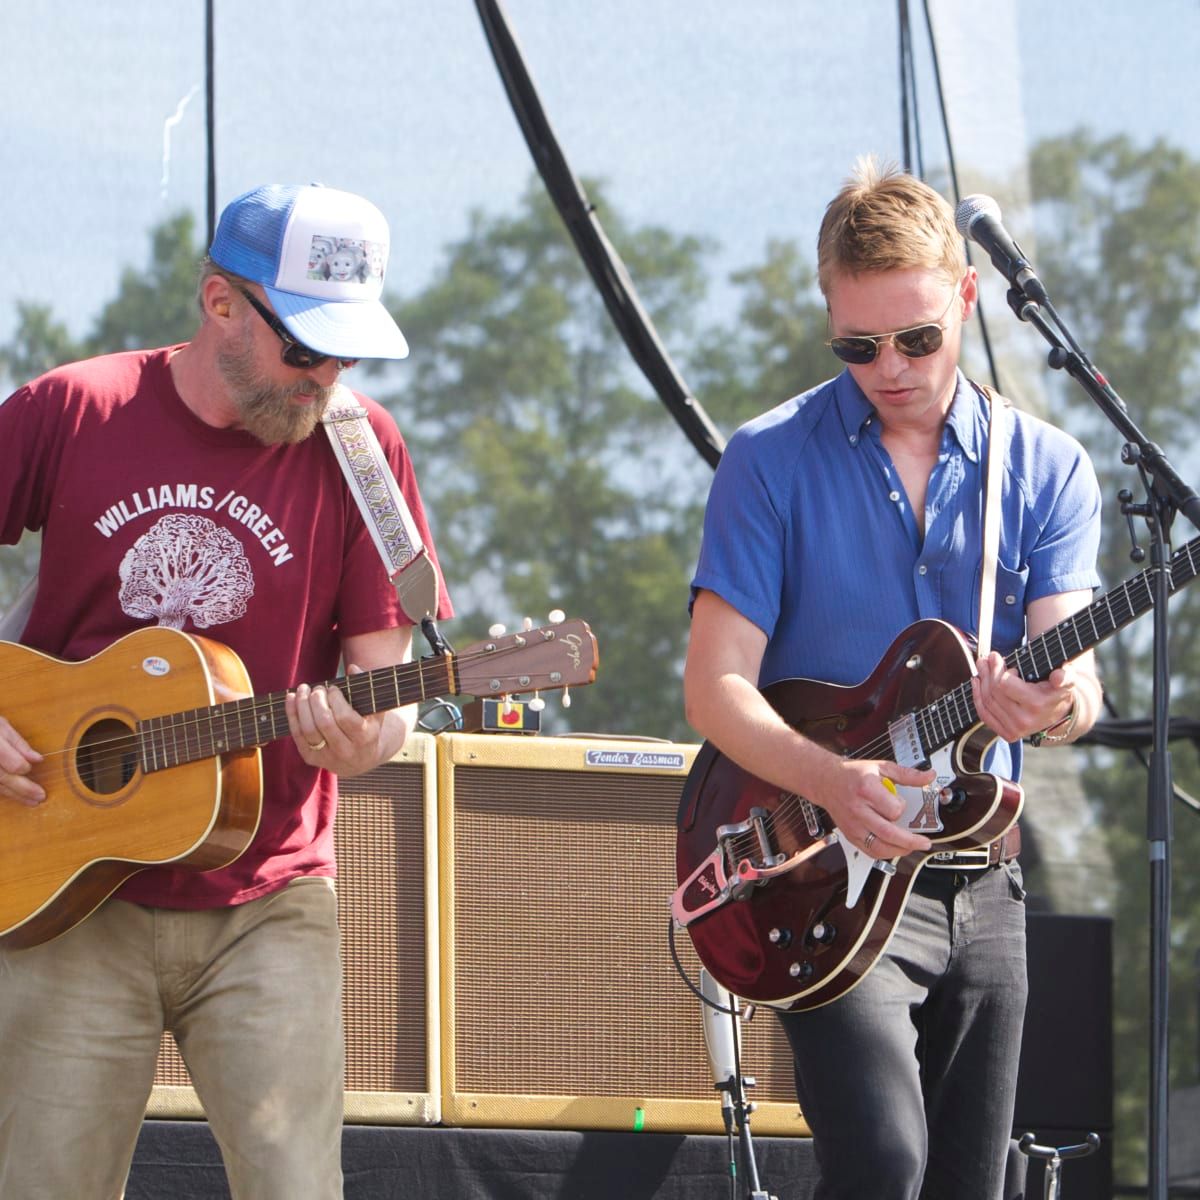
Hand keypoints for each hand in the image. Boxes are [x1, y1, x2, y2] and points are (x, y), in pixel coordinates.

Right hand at [0, 716, 44, 805]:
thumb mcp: (1, 726)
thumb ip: (18, 743)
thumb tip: (38, 759)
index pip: (9, 762)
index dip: (22, 767)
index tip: (29, 768)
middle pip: (2, 777)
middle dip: (23, 789)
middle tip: (40, 796)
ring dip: (13, 795)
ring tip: (31, 801)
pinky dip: (2, 792)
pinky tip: (14, 795)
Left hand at [285, 666, 385, 776]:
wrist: (363, 758)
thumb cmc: (369, 726)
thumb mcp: (375, 709)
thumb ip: (367, 687)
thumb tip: (353, 668)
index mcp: (364, 738)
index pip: (344, 717)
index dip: (335, 699)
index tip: (333, 688)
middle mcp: (346, 751)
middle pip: (324, 723)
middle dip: (317, 700)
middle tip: (317, 688)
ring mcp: (328, 757)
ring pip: (308, 730)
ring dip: (302, 705)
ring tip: (303, 689)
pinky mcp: (312, 758)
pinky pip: (297, 735)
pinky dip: (292, 715)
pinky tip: (291, 699)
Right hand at [809, 750, 935, 857]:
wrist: (826, 780)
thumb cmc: (853, 774)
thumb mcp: (881, 767)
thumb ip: (908, 774)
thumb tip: (928, 777)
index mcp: (866, 790)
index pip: (893, 809)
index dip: (902, 808)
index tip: (902, 804)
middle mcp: (858, 809)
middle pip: (888, 834)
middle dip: (910, 841)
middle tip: (924, 842)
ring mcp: (853, 825)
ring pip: (879, 847)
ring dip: (899, 850)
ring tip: (911, 846)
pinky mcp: (850, 835)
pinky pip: (870, 851)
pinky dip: (885, 853)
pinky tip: (894, 848)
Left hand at [973, 652, 1075, 742]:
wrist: (1058, 713)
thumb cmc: (1057, 689)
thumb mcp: (1067, 679)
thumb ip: (1065, 676)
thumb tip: (1058, 677)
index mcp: (1038, 705)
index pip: (1004, 684)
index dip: (999, 669)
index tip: (998, 658)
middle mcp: (1025, 721)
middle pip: (994, 691)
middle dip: (988, 671)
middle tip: (987, 657)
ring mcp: (1015, 730)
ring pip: (987, 700)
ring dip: (982, 680)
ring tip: (982, 665)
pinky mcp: (1008, 735)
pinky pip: (984, 714)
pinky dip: (977, 697)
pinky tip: (977, 682)